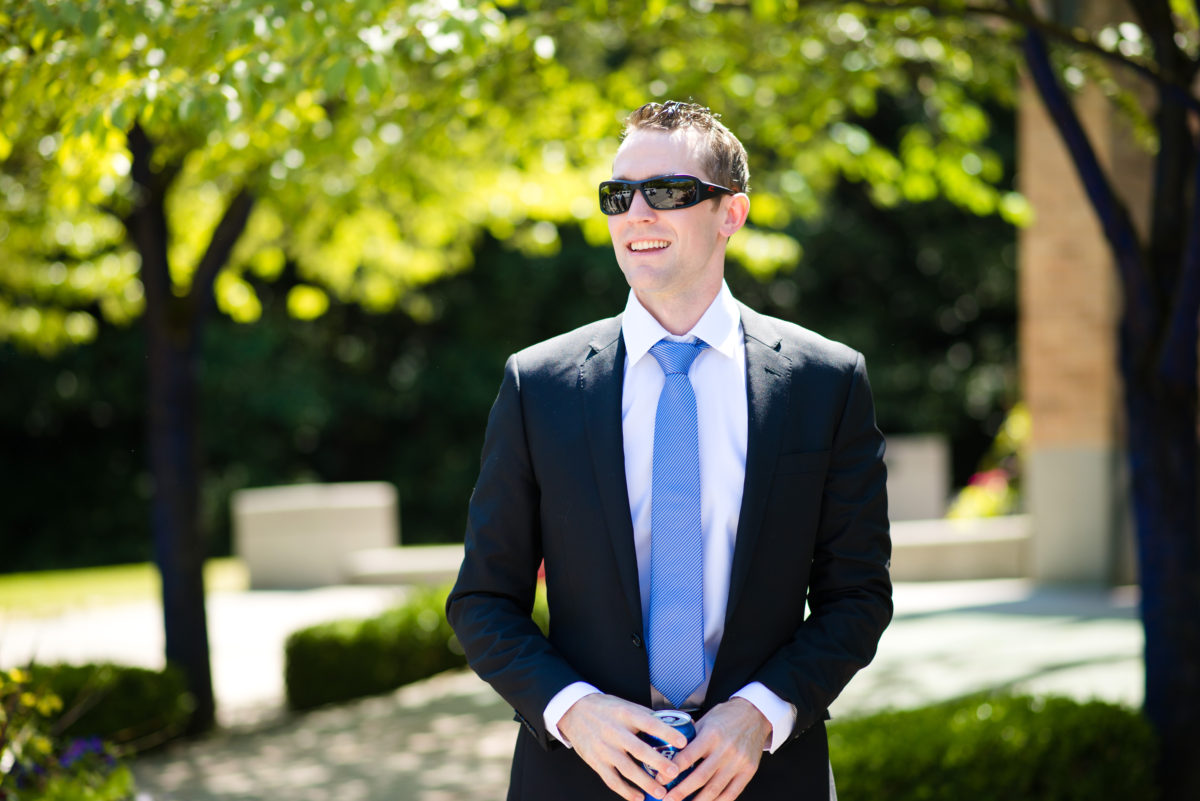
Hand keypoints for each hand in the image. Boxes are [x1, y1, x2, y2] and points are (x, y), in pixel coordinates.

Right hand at [558, 693, 689, 800]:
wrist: (574, 712)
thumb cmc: (606, 709)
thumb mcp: (625, 705)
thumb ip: (647, 716)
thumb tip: (676, 724)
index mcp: (625, 714)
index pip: (649, 723)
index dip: (666, 732)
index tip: (683, 742)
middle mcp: (614, 731)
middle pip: (638, 749)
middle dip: (658, 762)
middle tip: (674, 772)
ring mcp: (604, 748)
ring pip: (626, 768)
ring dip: (645, 782)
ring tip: (661, 792)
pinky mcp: (596, 762)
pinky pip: (612, 780)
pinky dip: (626, 791)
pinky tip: (638, 798)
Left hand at [663, 698, 770, 800]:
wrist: (755, 714)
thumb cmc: (727, 716)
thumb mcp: (706, 720)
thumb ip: (690, 737)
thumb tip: (669, 751)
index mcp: (712, 734)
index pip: (688, 756)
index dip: (672, 770)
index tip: (661, 780)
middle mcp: (725, 749)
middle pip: (700, 777)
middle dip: (681, 792)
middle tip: (667, 799)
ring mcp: (738, 762)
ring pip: (715, 789)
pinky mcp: (748, 771)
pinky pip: (731, 793)